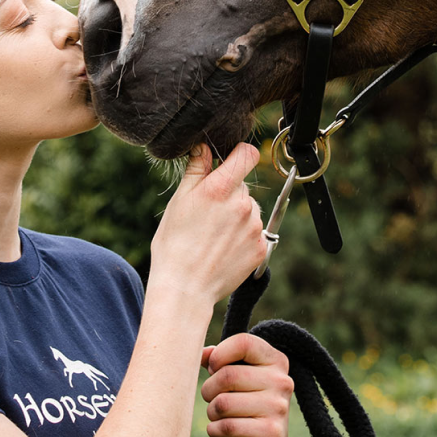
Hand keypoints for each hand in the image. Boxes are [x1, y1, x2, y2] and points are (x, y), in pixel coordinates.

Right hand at [149, 143, 266, 305]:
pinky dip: (243, 237)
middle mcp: (243, 203)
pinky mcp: (262, 245)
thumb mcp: (180, 202)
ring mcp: (255, 225)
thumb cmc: (174, 246)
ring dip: (237, 216)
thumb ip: (197, 170)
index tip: (230, 162)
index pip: (247, 154)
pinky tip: (224, 248)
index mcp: (221, 188)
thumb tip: (204, 147)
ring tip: (214, 235)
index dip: (239, 154)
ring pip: (250, 209)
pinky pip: (256, 232)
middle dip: (229, 193)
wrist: (184, 290)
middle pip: (243, 186)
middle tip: (208, 215)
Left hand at [201, 334, 293, 436]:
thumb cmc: (246, 403)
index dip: (219, 355)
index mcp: (277, 360)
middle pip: (227, 375)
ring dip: (211, 412)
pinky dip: (215, 430)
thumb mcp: (241, 376)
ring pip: (223, 403)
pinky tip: (222, 429)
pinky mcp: (270, 431)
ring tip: (219, 414)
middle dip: (209, 389)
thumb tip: (202, 353)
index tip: (213, 367)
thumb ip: (223, 361)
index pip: (243, 343)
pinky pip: (227, 426)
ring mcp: (278, 407)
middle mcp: (282, 380)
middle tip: (212, 396)